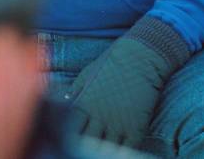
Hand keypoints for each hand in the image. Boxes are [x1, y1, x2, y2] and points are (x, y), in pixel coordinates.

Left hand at [65, 16, 189, 147]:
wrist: (140, 56)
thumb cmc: (112, 61)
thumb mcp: (88, 73)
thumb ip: (75, 91)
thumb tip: (63, 103)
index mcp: (84, 104)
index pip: (70, 132)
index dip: (68, 140)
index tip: (68, 142)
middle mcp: (99, 117)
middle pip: (86, 144)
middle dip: (83, 149)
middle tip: (82, 150)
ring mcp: (118, 124)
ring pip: (104, 151)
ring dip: (100, 153)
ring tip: (97, 153)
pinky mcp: (136, 127)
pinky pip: (126, 150)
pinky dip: (119, 154)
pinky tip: (115, 153)